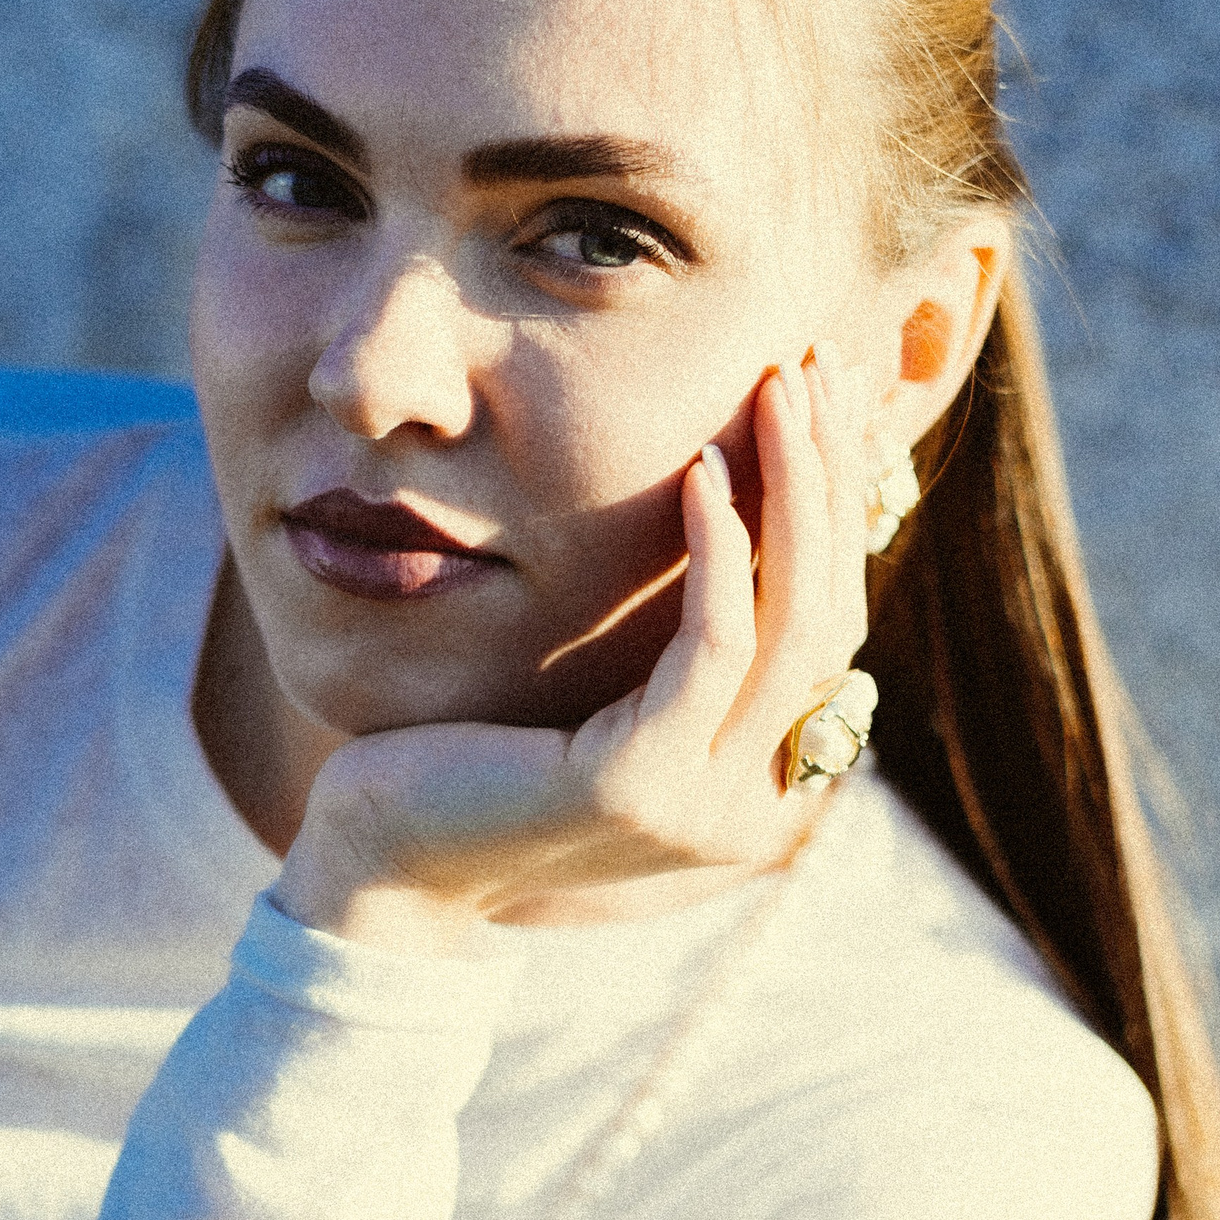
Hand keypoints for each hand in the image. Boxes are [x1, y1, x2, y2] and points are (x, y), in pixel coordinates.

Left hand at [272, 345, 874, 953]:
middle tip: (817, 362)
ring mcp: (707, 806)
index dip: (841, 504)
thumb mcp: (599, 688)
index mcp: (759, 779)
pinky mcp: (641, 788)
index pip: (834, 620)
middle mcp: (757, 805)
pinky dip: (720, 554)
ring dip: (795, 490)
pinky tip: (701, 473)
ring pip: (796, 625)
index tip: (825, 396)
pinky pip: (712, 651)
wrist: (377, 857)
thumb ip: (680, 643)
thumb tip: (745, 513)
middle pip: (834, 613)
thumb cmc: (473, 756)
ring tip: (777, 389)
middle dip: (834, 475)